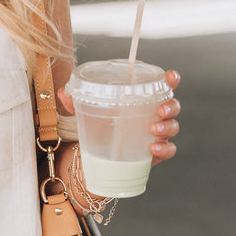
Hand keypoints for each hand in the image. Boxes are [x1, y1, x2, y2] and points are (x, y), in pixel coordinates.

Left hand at [57, 70, 180, 166]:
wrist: (95, 159)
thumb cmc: (97, 129)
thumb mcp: (86, 114)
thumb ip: (75, 102)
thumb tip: (63, 91)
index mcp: (140, 101)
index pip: (161, 86)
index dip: (170, 80)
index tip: (170, 76)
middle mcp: (152, 116)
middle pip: (172, 106)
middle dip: (171, 105)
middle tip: (160, 110)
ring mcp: (155, 135)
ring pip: (172, 127)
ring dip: (167, 126)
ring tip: (154, 129)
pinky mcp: (154, 154)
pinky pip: (168, 150)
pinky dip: (165, 148)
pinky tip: (153, 148)